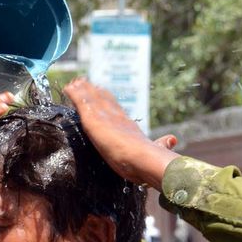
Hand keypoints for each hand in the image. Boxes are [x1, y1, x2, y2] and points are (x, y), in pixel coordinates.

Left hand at [62, 78, 179, 188]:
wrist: (144, 158)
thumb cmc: (150, 159)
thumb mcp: (155, 150)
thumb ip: (161, 144)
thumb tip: (173, 139)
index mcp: (128, 124)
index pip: (115, 108)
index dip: (107, 99)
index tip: (100, 91)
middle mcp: (116, 116)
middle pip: (102, 99)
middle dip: (92, 91)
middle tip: (83, 82)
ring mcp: (104, 116)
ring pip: (90, 98)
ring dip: (81, 90)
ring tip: (73, 83)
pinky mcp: (93, 120)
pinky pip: (81, 103)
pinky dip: (74, 95)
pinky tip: (67, 89)